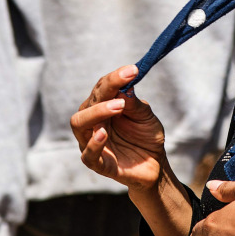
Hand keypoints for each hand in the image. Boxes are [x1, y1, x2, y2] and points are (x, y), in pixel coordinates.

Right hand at [70, 65, 168, 191]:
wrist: (156, 165)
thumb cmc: (146, 136)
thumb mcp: (145, 116)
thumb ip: (133, 104)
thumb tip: (124, 87)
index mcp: (102, 106)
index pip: (102, 88)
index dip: (115, 78)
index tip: (132, 70)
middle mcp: (92, 122)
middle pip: (87, 103)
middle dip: (103, 94)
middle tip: (122, 94)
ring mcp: (91, 142)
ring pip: (79, 124)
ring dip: (96, 113)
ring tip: (116, 108)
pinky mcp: (97, 163)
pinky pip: (88, 154)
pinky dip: (93, 144)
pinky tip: (103, 134)